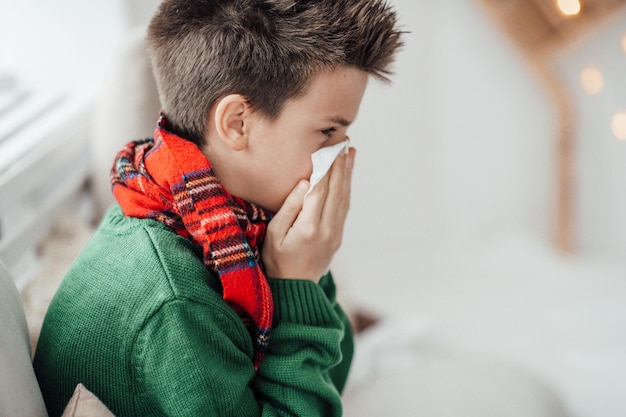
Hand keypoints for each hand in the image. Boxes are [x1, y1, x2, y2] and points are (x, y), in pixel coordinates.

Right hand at [262, 148, 354, 280]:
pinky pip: (344, 207)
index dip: (325, 166)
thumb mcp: (274, 235)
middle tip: (344, 142)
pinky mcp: (337, 236)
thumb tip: (305, 183)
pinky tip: (346, 176)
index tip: (328, 147)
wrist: (295, 288)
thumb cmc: (277, 260)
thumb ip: (289, 208)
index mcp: (309, 227)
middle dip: (340, 164)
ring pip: (344, 197)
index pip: (320, 189)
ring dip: (347, 174)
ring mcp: (335, 233)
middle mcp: (327, 229)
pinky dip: (346, 188)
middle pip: (336, 190)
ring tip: (350, 153)